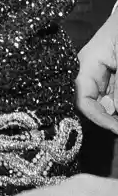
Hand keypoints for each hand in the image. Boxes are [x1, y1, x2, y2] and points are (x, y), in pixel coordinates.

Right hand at [76, 10, 117, 133]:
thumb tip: (115, 111)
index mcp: (86, 65)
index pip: (82, 99)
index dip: (98, 117)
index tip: (117, 129)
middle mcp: (90, 73)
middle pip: (94, 105)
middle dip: (110, 117)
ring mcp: (102, 76)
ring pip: (106, 103)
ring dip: (115, 112)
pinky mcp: (112, 78)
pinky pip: (113, 97)